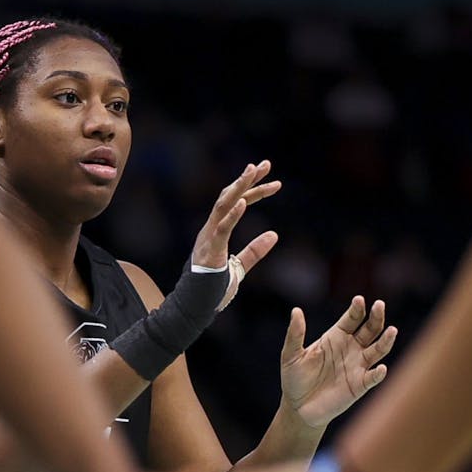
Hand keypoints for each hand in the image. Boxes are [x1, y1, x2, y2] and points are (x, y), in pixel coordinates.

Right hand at [191, 161, 280, 301]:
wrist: (196, 307)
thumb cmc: (213, 289)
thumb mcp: (240, 268)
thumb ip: (255, 251)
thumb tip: (274, 234)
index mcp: (217, 231)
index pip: (237, 203)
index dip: (255, 191)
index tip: (275, 182)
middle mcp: (210, 228)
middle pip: (229, 196)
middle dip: (248, 179)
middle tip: (265, 164)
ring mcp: (208, 237)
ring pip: (223, 205)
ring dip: (239, 186)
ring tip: (253, 170)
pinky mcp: (209, 250)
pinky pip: (221, 228)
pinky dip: (232, 215)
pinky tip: (242, 202)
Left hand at [280, 297, 397, 428]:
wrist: (298, 407)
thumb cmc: (294, 378)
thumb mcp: (291, 355)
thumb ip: (295, 334)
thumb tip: (296, 311)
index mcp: (336, 336)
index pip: (352, 318)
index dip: (357, 309)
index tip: (359, 300)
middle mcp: (351, 348)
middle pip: (370, 329)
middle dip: (376, 317)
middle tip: (379, 305)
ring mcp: (358, 366)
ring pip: (378, 350)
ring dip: (386, 340)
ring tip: (392, 330)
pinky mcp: (360, 385)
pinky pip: (373, 377)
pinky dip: (378, 373)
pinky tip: (381, 368)